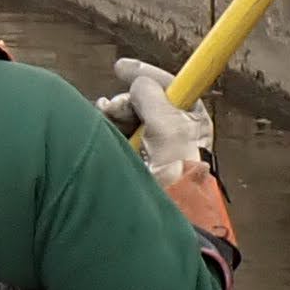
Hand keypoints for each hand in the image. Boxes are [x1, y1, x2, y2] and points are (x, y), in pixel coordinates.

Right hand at [109, 59, 214, 181]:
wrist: (161, 221)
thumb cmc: (175, 180)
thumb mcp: (169, 130)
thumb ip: (154, 99)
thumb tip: (140, 83)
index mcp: (191, 125)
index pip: (171, 89)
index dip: (147, 75)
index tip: (121, 68)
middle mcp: (173, 136)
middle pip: (143, 103)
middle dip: (124, 101)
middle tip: (111, 109)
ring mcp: (153, 152)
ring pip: (126, 121)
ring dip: (112, 118)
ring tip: (104, 125)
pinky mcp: (135, 166)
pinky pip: (116, 139)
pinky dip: (106, 134)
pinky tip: (99, 135)